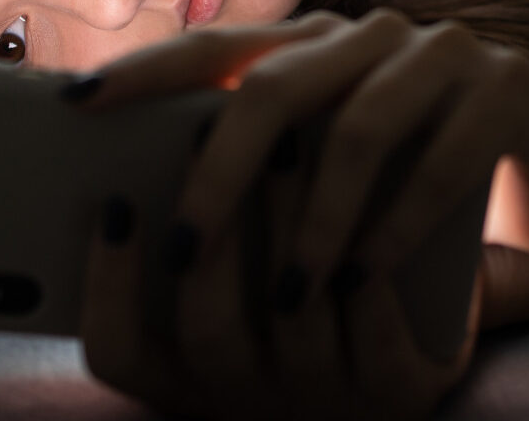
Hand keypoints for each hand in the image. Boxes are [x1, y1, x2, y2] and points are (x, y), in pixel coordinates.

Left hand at [71, 8, 528, 299]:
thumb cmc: (418, 196)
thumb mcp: (332, 178)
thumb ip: (265, 172)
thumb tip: (137, 214)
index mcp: (322, 43)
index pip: (219, 45)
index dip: (147, 71)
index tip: (76, 103)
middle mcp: (377, 34)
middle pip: (279, 86)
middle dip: (220, 173)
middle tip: (184, 249)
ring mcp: (448, 54)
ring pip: (360, 127)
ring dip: (313, 220)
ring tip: (287, 292)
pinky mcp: (510, 90)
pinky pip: (442, 160)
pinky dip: (396, 227)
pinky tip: (365, 279)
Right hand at [78, 154, 483, 419]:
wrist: (420, 368)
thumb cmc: (311, 312)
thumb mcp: (242, 293)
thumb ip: (199, 239)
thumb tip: (149, 152)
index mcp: (194, 378)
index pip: (118, 354)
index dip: (108, 287)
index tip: (116, 205)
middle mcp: (251, 401)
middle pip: (207, 329)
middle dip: (211, 230)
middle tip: (205, 134)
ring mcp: (324, 402)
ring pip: (296, 320)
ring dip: (288, 222)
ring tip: (289, 141)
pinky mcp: (398, 398)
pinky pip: (376, 334)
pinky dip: (366, 268)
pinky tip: (371, 206)